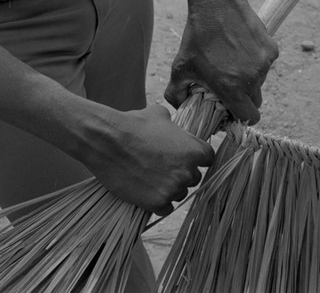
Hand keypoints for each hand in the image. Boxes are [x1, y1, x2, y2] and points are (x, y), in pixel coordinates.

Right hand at [83, 105, 213, 215]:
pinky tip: (147, 193)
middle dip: (181, 174)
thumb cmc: (133, 124)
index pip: (208, 160)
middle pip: (194, 178)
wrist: (107, 141)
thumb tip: (173, 125)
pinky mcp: (157, 203)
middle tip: (163, 168)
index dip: (196, 159)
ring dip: (170, 189)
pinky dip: (158, 203)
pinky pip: (166, 208)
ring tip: (151, 179)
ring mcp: (173, 189)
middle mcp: (188, 172)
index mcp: (196, 150)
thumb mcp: (159, 115)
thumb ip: (174, 124)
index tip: (184, 158)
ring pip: (180, 194)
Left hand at [164, 0, 278, 124]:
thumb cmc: (196, 36)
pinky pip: (266, 65)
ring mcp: (264, 64)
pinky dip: (256, 63)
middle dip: (244, 99)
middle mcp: (251, 78)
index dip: (241, 118)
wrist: (217, 3)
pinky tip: (241, 50)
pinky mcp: (272, 50)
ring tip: (232, 63)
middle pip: (255, 102)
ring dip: (249, 80)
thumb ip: (175, 93)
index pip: (250, 117)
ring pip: (260, 83)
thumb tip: (180, 108)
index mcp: (231, 87)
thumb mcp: (180, 66)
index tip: (232, 111)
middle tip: (229, 87)